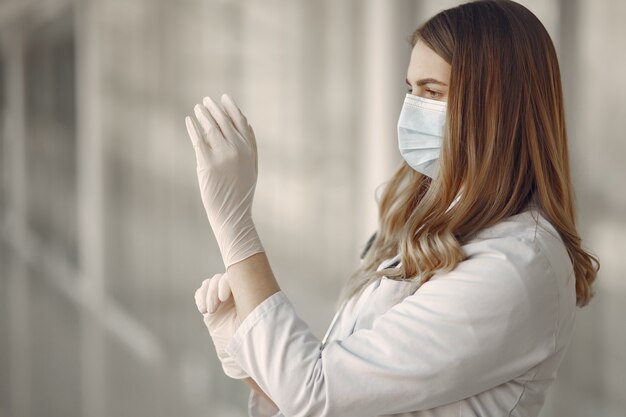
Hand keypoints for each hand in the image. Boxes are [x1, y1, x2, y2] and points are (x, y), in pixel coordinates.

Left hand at [185, 93, 264, 268]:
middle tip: (206, 100)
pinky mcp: (207, 163)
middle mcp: (238, 150)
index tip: (224, 98)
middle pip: (224, 122)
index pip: (241, 122)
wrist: (233, 214)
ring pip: (211, 128)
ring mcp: (223, 156)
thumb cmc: (241, 192)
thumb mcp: (252, 166)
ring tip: (197, 108)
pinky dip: (193, 128)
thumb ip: (250, 144)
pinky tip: (189, 120)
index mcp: (250, 150)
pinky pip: (198, 139)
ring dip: (203, 115)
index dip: (232, 108)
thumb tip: (246, 122)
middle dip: (214, 108)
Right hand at [194, 272, 247, 379]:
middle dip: (214, 289)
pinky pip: (201, 293)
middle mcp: (234, 293)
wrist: (237, 355)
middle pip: (220, 278)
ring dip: (207, 294)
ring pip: (210, 283)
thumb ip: (251, 303)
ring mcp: (221, 299)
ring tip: (210, 311)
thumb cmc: (250, 337)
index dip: (225, 283)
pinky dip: (200, 298)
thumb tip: (255, 286)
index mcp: (247, 292)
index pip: (235, 277)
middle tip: (214, 308)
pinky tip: (204, 310)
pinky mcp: (209, 307)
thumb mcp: (252, 319)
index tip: (223, 298)